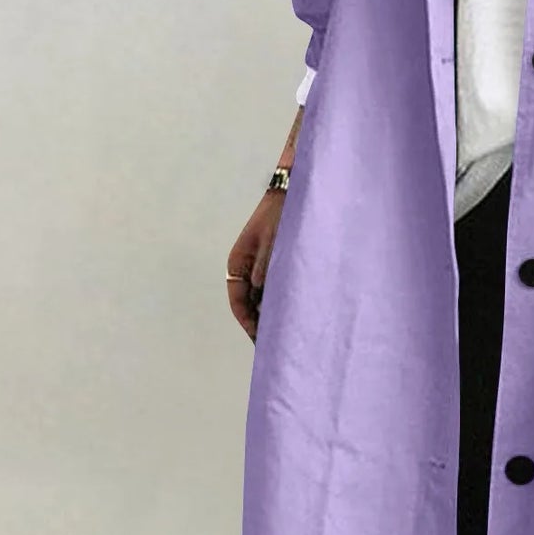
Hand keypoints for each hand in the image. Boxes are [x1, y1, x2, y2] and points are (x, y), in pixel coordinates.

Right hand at [227, 191, 286, 342]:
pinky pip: (276, 287)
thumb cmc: (281, 214)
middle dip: (261, 322)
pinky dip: (282, 299)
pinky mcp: (277, 262)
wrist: (294, 191)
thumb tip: (260, 293)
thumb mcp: (273, 240)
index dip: (248, 322)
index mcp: (237, 263)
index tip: (261, 340)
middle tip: (276, 343)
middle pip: (250, 303)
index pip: (238, 301)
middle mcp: (246, 268)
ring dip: (273, 312)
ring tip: (288, 331)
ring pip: (264, 297)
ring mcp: (261, 266)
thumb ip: (266, 266)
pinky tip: (296, 310)